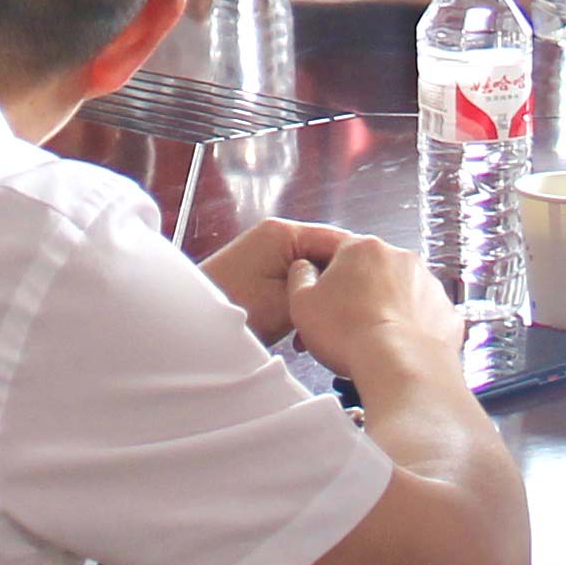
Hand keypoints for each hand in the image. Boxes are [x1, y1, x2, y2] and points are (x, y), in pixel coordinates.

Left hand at [194, 215, 362, 337]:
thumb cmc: (236, 312)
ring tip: (316, 331)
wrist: (191, 326)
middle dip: (334, 290)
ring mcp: (267, 251)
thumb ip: (321, 291)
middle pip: (324, 257)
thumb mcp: (288, 304)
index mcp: (284, 233)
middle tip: (344, 319)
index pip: (338, 241)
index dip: (357, 270)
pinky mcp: (260, 269)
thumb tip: (347, 287)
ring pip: (310, 274)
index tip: (374, 296)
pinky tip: (301, 331)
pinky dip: (301, 304)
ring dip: (317, 301)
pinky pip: (294, 282)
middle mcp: (277, 234)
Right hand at [283, 231, 464, 395]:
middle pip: (373, 272)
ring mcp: (428, 284)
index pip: (341, 253)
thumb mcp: (302, 304)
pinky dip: (413, 330)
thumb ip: (300, 277)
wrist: (400, 367)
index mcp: (363, 248)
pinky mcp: (446, 311)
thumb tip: (304, 270)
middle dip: (361, 294)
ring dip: (388, 310)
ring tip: (372, 341)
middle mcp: (400, 258)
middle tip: (347, 325)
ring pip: (402, 293)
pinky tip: (398, 348)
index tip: (326, 302)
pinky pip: (425, 317)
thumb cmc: (351, 336)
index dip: (329, 280)